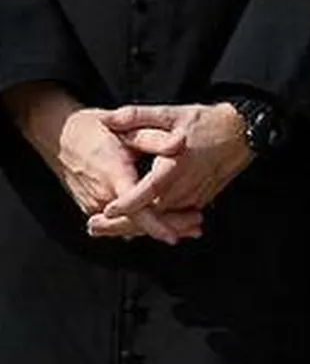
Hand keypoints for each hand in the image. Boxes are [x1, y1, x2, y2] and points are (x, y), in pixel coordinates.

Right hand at [0, 81, 199, 243]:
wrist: (59, 135)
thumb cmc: (94, 128)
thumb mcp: (125, 127)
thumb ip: (153, 138)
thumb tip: (180, 142)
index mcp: (112, 174)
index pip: (136, 208)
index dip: (156, 224)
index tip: (174, 236)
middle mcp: (101, 195)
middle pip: (136, 223)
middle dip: (167, 227)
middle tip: (196, 227)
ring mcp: (93, 204)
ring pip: (128, 225)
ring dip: (158, 227)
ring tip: (190, 227)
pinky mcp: (91, 207)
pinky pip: (119, 220)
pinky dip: (142, 224)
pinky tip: (166, 223)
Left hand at [87, 103, 253, 234]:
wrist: (241, 135)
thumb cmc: (206, 123)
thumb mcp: (172, 113)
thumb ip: (139, 116)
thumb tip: (109, 119)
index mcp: (176, 165)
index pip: (149, 191)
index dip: (128, 203)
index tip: (106, 210)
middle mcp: (186, 186)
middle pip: (151, 214)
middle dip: (121, 224)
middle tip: (92, 226)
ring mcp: (194, 196)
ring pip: (162, 219)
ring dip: (135, 227)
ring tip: (105, 228)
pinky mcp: (199, 200)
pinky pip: (174, 217)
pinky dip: (155, 224)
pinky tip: (134, 227)